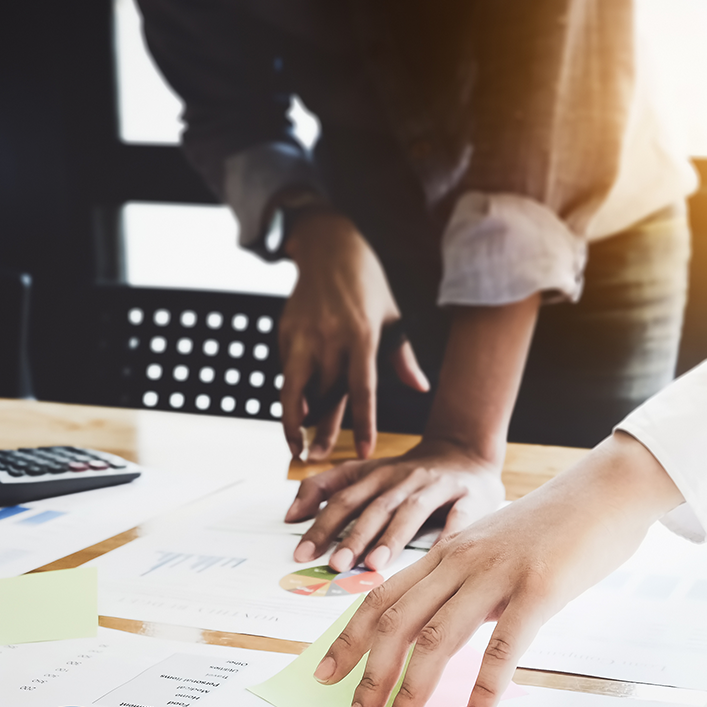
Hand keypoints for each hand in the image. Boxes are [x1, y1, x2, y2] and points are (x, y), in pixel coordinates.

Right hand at [279, 209, 428, 461]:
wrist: (330, 246)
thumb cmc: (368, 285)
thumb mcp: (392, 317)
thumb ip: (402, 356)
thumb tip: (421, 387)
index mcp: (363, 337)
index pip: (363, 390)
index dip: (363, 423)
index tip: (362, 451)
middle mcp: (331, 338)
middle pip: (325, 395)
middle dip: (321, 430)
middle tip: (318, 459)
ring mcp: (304, 334)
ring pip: (294, 387)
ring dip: (292, 420)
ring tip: (294, 446)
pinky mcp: (285, 331)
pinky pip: (287, 370)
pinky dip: (290, 393)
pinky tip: (293, 413)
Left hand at [288, 438, 506, 572]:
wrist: (466, 452)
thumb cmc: (410, 474)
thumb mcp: (365, 473)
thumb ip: (326, 488)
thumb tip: (290, 514)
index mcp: (376, 475)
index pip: (343, 499)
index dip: (321, 525)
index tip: (301, 554)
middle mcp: (404, 479)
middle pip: (374, 507)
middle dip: (353, 536)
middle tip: (336, 564)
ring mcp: (437, 486)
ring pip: (411, 511)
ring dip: (392, 537)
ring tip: (374, 563)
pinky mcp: (470, 495)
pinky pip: (460, 515)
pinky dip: (450, 533)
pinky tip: (437, 554)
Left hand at [310, 432, 684, 706]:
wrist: (608, 490)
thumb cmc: (556, 526)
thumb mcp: (495, 548)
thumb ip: (466, 581)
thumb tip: (442, 628)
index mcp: (447, 552)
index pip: (382, 597)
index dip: (348, 639)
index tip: (328, 675)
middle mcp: (461, 561)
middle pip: (396, 622)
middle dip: (369, 677)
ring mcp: (498, 574)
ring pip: (436, 638)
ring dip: (410, 691)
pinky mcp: (537, 590)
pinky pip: (502, 647)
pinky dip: (484, 690)